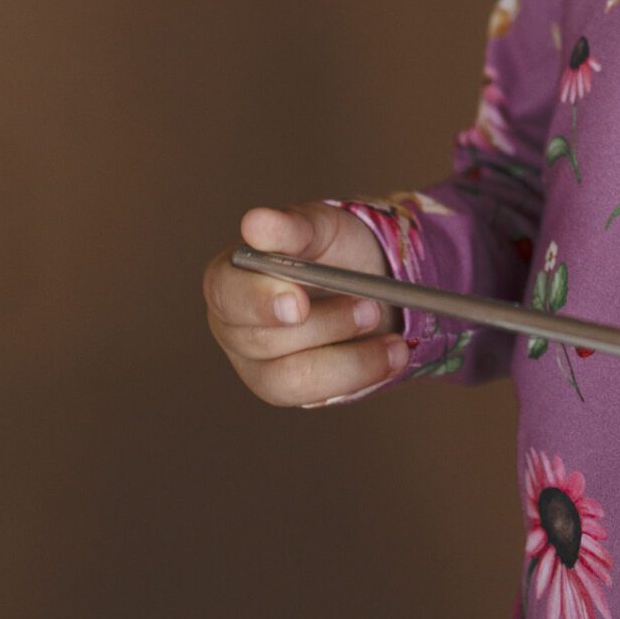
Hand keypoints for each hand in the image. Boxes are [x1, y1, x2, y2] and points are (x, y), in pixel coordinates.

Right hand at [202, 201, 408, 407]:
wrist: (365, 279)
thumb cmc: (330, 249)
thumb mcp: (320, 227)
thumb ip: (292, 228)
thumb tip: (256, 223)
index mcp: (228, 278)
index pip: (227, 292)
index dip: (261, 301)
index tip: (299, 303)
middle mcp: (233, 327)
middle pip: (264, 341)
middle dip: (325, 325)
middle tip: (370, 307)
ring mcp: (257, 364)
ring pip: (292, 377)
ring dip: (348, 358)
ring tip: (392, 340)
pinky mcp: (288, 389)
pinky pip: (317, 395)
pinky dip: (358, 375)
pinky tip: (389, 357)